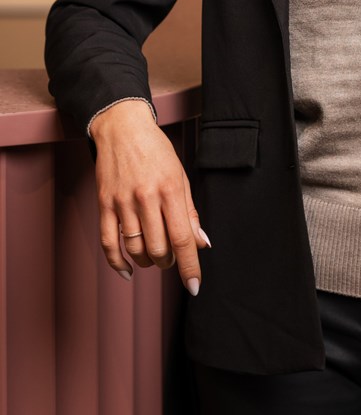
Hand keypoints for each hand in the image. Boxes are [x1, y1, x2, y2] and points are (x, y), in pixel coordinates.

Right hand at [90, 100, 210, 294]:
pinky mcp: (104, 204)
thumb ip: (190, 212)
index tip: (194, 285)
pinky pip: (109, 243)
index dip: (189, 266)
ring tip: (154, 256)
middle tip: (172, 256)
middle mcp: (146, 197)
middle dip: (169, 261)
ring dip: (147, 261)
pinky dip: (118, 262)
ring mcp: (122, 202)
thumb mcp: (180, 176)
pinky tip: (128, 270)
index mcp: (170, 190)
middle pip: (159, 248)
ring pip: (135, 248)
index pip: (182, 238)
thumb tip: (202, 243)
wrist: (123, 128)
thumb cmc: (156, 151)